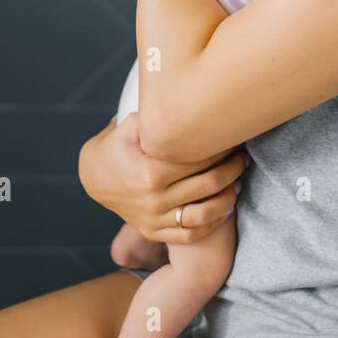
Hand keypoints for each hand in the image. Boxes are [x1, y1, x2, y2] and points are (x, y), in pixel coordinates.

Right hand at [78, 112, 246, 244]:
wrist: (93, 178)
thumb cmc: (118, 146)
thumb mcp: (130, 126)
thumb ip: (157, 118)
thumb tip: (189, 102)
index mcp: (150, 172)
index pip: (199, 159)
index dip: (221, 148)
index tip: (234, 140)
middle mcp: (153, 199)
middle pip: (208, 184)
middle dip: (232, 169)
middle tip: (243, 158)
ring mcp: (154, 219)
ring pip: (204, 214)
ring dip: (228, 198)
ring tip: (239, 183)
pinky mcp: (155, 232)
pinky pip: (191, 234)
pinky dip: (213, 223)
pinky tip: (225, 207)